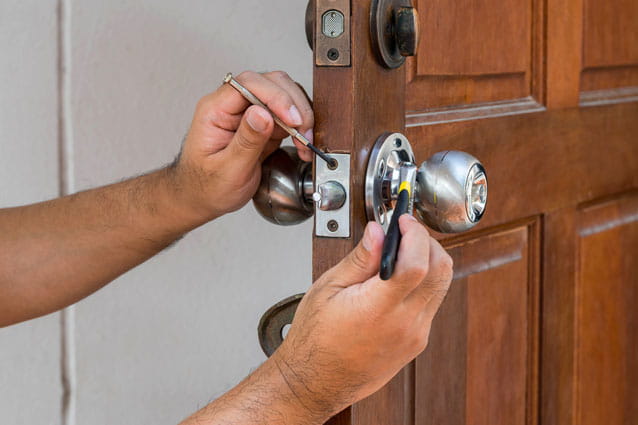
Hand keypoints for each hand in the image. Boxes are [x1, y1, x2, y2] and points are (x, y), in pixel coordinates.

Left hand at [172, 71, 313, 219]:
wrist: (204, 198)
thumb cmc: (207, 186)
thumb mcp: (227, 169)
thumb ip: (246, 141)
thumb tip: (262, 113)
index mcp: (215, 110)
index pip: (248, 84)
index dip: (275, 96)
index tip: (291, 118)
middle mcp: (232, 106)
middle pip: (270, 83)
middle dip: (293, 105)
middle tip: (302, 132)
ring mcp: (249, 113)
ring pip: (283, 95)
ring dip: (300, 115)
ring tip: (304, 141)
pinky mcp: (263, 125)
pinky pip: (286, 115)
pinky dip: (299, 127)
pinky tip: (302, 144)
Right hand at [270, 216, 453, 417]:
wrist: (317, 382)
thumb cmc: (315, 340)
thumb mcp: (328, 289)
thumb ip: (359, 259)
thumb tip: (378, 231)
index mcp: (378, 309)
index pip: (417, 264)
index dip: (415, 234)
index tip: (403, 220)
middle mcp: (405, 324)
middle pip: (441, 271)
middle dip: (427, 241)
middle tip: (405, 230)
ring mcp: (415, 335)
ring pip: (442, 286)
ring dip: (430, 260)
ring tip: (402, 251)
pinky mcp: (417, 342)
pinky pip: (432, 303)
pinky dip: (424, 281)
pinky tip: (400, 277)